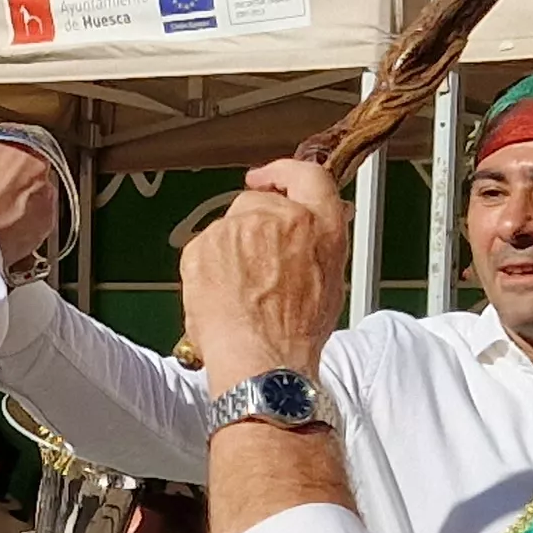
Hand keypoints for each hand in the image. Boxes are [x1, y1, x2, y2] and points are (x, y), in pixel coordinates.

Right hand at [0, 89, 56, 267]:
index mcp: (20, 145)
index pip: (12, 141)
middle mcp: (39, 173)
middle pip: (23, 168)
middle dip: (3, 176)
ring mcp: (44, 203)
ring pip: (30, 194)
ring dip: (13, 199)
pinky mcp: (42, 231)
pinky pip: (35, 221)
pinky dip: (20, 222)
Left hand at [178, 168, 346, 394]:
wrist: (261, 360)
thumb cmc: (296, 333)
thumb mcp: (329, 279)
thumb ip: (318, 242)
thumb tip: (310, 228)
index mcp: (319, 225)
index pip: (307, 176)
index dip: (284, 173)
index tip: (268, 177)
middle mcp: (280, 217)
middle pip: (258, 202)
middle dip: (254, 226)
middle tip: (255, 265)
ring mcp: (238, 228)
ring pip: (228, 227)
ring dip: (232, 250)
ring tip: (240, 292)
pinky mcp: (204, 244)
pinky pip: (204, 247)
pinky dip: (208, 266)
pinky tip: (221, 295)